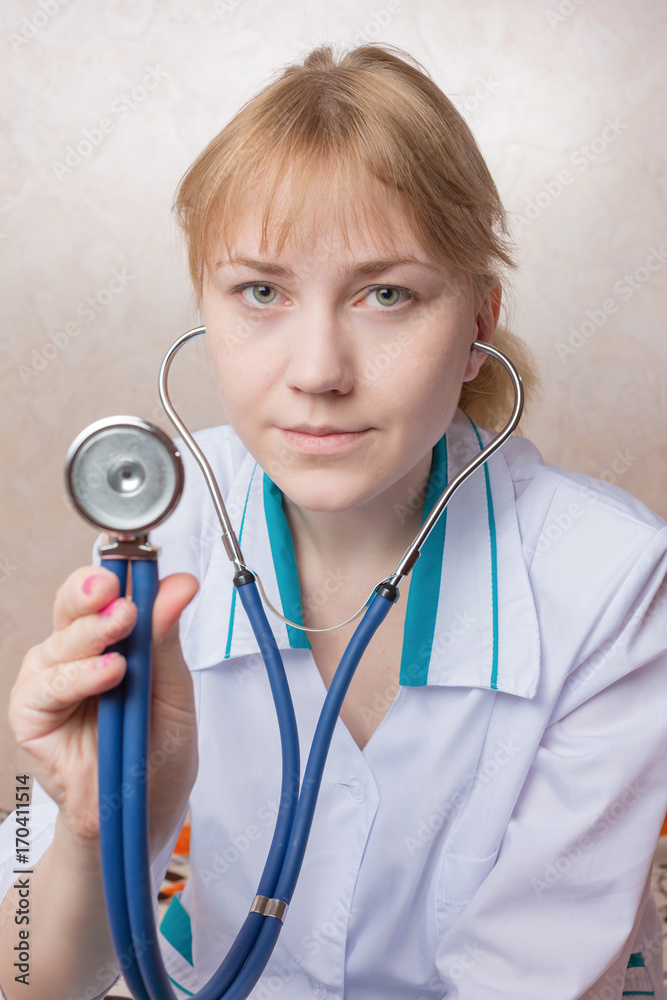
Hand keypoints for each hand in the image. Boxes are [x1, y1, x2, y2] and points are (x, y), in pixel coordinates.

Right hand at [8, 566, 198, 857]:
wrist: (143, 814)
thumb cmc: (156, 750)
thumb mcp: (174, 690)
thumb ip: (166, 639)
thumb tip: (180, 583)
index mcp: (109, 638)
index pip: (104, 591)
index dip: (117, 574)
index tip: (137, 563)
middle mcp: (74, 653)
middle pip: (72, 606)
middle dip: (94, 592)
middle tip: (120, 591)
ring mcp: (50, 682)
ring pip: (59, 642)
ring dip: (92, 632)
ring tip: (122, 627)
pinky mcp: (32, 717)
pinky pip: (47, 687)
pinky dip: (79, 677)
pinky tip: (108, 672)